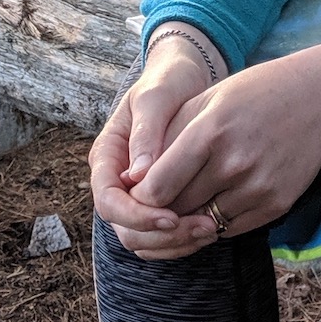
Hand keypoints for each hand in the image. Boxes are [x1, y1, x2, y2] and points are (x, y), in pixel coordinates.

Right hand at [91, 44, 221, 258]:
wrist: (185, 79)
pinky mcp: (160, 201)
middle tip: (204, 227)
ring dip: (176, 242)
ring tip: (212, 229)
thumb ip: (146, 132)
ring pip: (145, 239)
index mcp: (107, 156)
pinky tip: (213, 226)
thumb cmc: (168, 81)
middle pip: (125, 229)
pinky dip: (184, 239)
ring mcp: (137, 194)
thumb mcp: (156, 97)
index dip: (136, 216)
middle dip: (161, 236)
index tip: (170, 216)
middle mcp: (118, 181)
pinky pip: (163, 235)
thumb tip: (137, 175)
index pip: (108, 201)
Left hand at [127, 42, 320, 239]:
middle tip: (149, 208)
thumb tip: (129, 179)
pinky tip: (210, 204)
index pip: (157, 187)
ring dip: (186, 219)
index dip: (139, 198)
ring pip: (202, 224)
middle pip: (177, 210)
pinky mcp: (277, 205)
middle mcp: (235, 163)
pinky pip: (230, 229)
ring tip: (180, 205)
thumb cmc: (253, 93)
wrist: (318, 97)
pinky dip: (214, 222)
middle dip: (158, 212)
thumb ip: (167, 138)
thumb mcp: (205, 100)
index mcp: (210, 131)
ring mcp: (259, 187)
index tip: (135, 194)